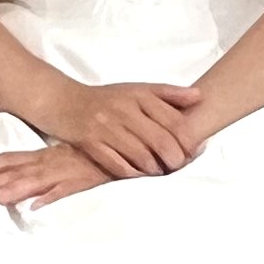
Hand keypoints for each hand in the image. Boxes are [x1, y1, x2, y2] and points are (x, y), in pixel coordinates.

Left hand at [0, 141, 112, 210]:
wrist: (122, 152)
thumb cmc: (92, 157)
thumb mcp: (64, 160)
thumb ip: (44, 174)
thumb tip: (26, 195)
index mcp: (43, 157)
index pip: (9, 160)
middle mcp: (48, 163)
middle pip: (13, 169)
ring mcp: (63, 173)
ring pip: (32, 181)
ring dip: (11, 189)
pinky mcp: (80, 183)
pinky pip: (63, 191)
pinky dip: (49, 198)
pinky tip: (35, 206)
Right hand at [40, 75, 204, 179]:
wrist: (64, 101)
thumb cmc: (106, 99)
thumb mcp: (137, 89)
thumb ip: (169, 94)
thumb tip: (200, 96)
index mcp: (138, 95)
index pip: (173, 121)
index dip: (188, 140)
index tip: (195, 150)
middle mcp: (124, 110)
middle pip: (160, 140)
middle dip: (175, 159)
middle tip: (179, 165)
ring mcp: (106, 127)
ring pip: (141, 156)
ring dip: (155, 169)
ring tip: (160, 171)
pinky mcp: (91, 143)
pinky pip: (118, 165)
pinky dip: (132, 173)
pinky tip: (138, 174)